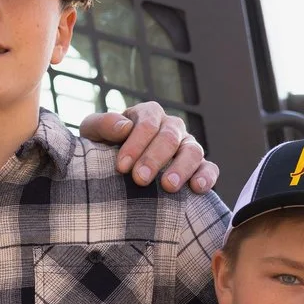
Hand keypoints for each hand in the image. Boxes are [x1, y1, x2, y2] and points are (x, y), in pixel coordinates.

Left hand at [78, 102, 218, 193]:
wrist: (113, 170)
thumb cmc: (102, 147)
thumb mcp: (93, 132)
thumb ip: (103, 125)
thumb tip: (124, 127)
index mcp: (148, 114)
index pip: (147, 123)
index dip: (135, 144)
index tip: (121, 167)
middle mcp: (171, 127)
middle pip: (169, 137)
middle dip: (154, 158)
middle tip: (140, 179)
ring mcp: (187, 146)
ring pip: (192, 151)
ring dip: (182, 168)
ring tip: (169, 186)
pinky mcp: (199, 166)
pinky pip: (209, 168)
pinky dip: (206, 177)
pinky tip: (197, 189)